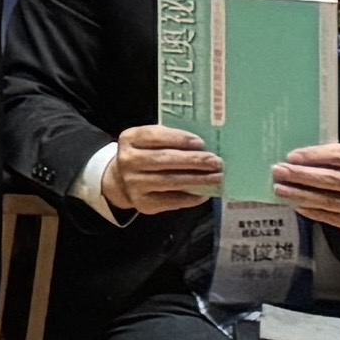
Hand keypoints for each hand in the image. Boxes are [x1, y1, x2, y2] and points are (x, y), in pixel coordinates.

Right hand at [106, 122, 229, 215]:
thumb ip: (169, 139)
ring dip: (197, 179)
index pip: (155, 136)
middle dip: (194, 160)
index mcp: (130, 139)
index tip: (201, 143)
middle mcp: (128, 161)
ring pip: (170, 181)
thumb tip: (204, 147)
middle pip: (164, 159)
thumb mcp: (149, 141)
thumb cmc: (145, 156)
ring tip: (217, 177)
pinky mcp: (143, 203)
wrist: (121, 181)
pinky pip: (171, 200)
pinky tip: (205, 193)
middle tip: (216, 162)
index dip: (179, 138)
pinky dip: (191, 197)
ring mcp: (133, 184)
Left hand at [273, 141, 339, 236]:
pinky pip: (332, 217)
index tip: (292, 157)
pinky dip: (312, 211)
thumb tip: (303, 158)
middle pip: (332, 180)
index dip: (315, 156)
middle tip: (278, 171)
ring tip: (280, 189)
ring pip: (329, 201)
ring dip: (301, 195)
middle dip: (301, 176)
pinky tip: (296, 205)